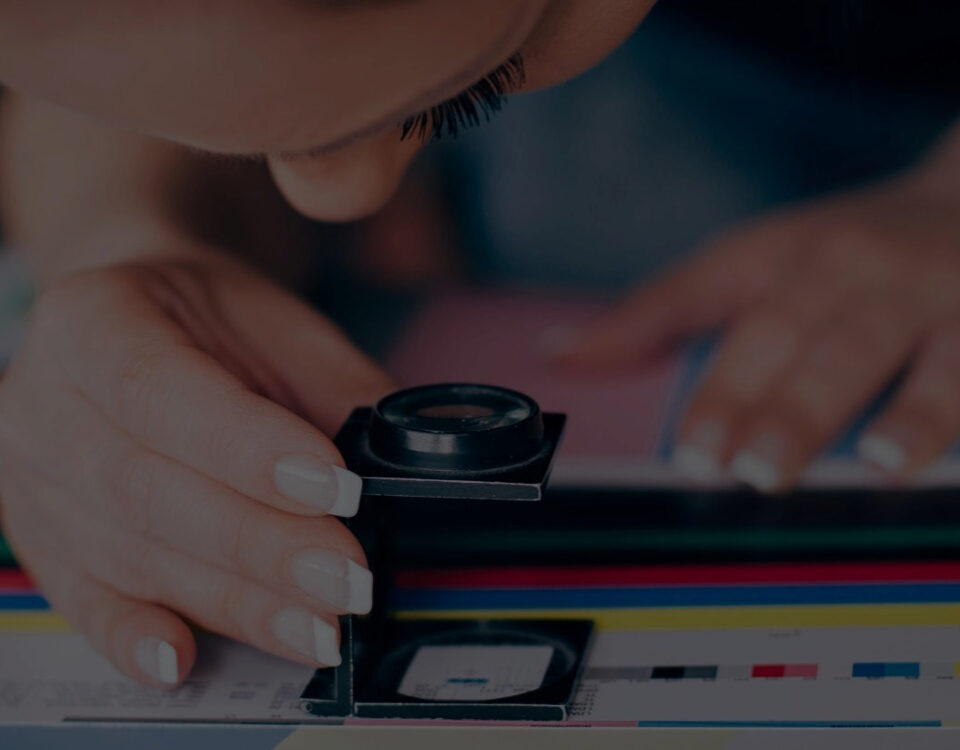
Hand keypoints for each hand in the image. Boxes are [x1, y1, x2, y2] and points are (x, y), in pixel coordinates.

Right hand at [0, 251, 394, 685]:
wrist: (136, 326)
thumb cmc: (208, 321)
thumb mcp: (280, 326)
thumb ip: (342, 390)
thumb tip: (412, 467)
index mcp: (94, 319)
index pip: (162, 391)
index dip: (249, 448)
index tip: (337, 488)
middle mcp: (47, 403)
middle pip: (150, 488)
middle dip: (262, 542)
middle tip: (346, 577)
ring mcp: (36, 480)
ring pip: (135, 553)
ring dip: (236, 599)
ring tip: (320, 625)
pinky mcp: (49, 544)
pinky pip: (85, 602)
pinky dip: (138, 637)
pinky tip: (187, 658)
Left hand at [550, 169, 959, 490]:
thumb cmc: (835, 248)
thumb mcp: (742, 263)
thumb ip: (658, 312)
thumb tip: (560, 353)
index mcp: (787, 258)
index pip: (744, 322)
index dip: (719, 388)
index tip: (694, 451)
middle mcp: (862, 272)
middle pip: (824, 340)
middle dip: (791, 406)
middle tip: (755, 470)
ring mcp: (944, 298)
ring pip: (928, 355)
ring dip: (908, 410)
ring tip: (879, 461)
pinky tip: (947, 456)